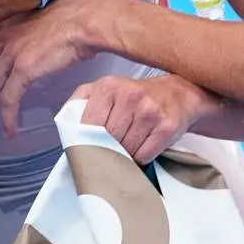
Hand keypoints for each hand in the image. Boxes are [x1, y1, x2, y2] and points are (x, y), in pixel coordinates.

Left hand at [0, 0, 105, 137]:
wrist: (86, 19)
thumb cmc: (73, 17)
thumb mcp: (38, 18)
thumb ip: (24, 32)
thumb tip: (25, 48)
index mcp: (4, 23)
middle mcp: (3, 36)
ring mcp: (11, 52)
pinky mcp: (24, 68)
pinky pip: (9, 99)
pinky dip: (8, 117)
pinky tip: (10, 129)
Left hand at [71, 74, 219, 162]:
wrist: (178, 93)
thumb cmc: (136, 95)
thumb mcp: (105, 88)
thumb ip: (80, 101)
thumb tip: (65, 124)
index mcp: (108, 86)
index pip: (88, 126)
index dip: (86, 142)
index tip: (86, 151)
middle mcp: (129, 96)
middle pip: (107, 140)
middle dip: (106, 149)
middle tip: (109, 151)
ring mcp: (150, 111)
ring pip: (126, 150)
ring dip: (124, 155)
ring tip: (128, 145)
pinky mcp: (166, 127)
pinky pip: (144, 155)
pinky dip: (141, 157)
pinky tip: (143, 146)